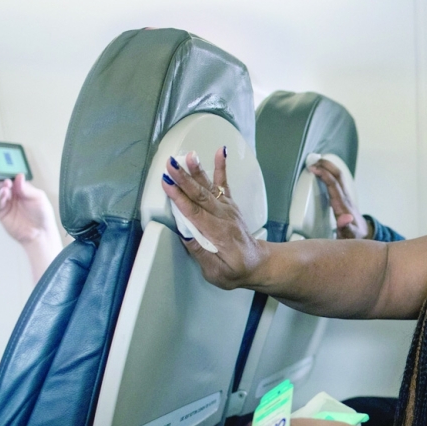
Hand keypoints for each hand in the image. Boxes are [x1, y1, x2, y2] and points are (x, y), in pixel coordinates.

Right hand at [0, 174, 56, 244]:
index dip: (7, 172)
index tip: (6, 167)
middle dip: (0, 178)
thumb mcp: (39, 198)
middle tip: (5, 177)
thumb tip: (19, 176)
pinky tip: (4, 192)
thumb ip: (27, 188)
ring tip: (6, 184)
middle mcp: (12, 193)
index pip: (10, 176)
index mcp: (21, 188)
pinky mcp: (1, 211)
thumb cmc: (42, 215)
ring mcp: (6, 202)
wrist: (39, 233)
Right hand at [162, 148, 265, 289]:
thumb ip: (201, 255)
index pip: (196, 213)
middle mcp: (224, 218)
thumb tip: (185, 236)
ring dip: (198, 170)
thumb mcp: (216, 273)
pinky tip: (220, 151)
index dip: (180, 198)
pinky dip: (221, 166)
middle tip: (171, 165)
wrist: (259, 263)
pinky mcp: (229, 204)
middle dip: (184, 179)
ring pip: (209, 187)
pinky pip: (224, 183)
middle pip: (200, 196)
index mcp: (219, 235)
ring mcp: (228, 209)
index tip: (167, 185)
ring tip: (189, 155)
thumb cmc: (237, 270)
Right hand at [308, 158, 370, 239]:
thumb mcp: (349, 235)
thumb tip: (346, 218)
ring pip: (339, 177)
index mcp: (342, 206)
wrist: (363, 236)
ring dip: (329, 167)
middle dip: (327, 165)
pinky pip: (337, 182)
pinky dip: (330, 174)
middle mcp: (345, 199)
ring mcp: (346, 197)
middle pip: (338, 176)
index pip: (334, 185)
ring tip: (316, 162)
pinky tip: (322, 172)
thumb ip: (346, 228)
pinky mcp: (344, 198)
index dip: (324, 175)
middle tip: (313, 160)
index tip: (313, 169)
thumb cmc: (353, 236)